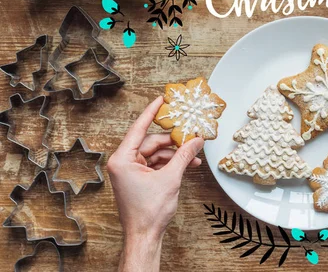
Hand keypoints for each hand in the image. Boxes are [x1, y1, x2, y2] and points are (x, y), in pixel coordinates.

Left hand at [108, 96, 203, 271]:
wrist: (145, 236)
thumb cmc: (148, 212)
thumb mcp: (170, 178)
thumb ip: (183, 155)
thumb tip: (196, 140)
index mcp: (122, 159)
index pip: (139, 128)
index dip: (151, 112)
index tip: (161, 99)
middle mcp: (123, 162)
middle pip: (152, 142)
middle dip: (173, 141)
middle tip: (191, 135)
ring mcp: (131, 171)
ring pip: (156, 153)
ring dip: (175, 154)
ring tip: (194, 155)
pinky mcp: (139, 179)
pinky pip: (157, 164)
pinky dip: (171, 164)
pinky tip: (188, 164)